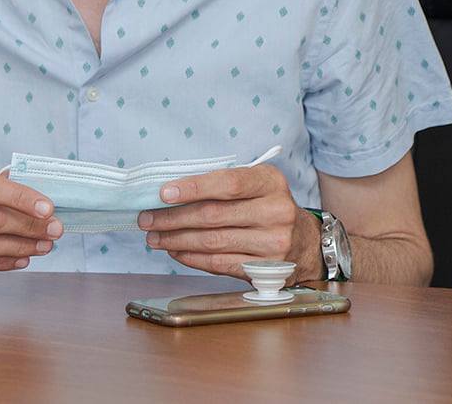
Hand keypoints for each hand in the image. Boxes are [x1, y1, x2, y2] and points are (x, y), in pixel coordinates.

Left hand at [137, 163, 318, 277]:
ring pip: (213, 242)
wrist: (304, 242)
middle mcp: (276, 211)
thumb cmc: (268, 208)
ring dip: (177, 239)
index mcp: (271, 182)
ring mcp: (273, 243)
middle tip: (147, 218)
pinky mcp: (266, 269)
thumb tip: (171, 194)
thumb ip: (223, 186)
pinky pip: (219, 263)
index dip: (193, 188)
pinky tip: (176, 251)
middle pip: (214, 215)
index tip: (163, 193)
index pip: (228, 183)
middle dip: (174, 218)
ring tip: (155, 237)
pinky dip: (192, 258)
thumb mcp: (257, 186)